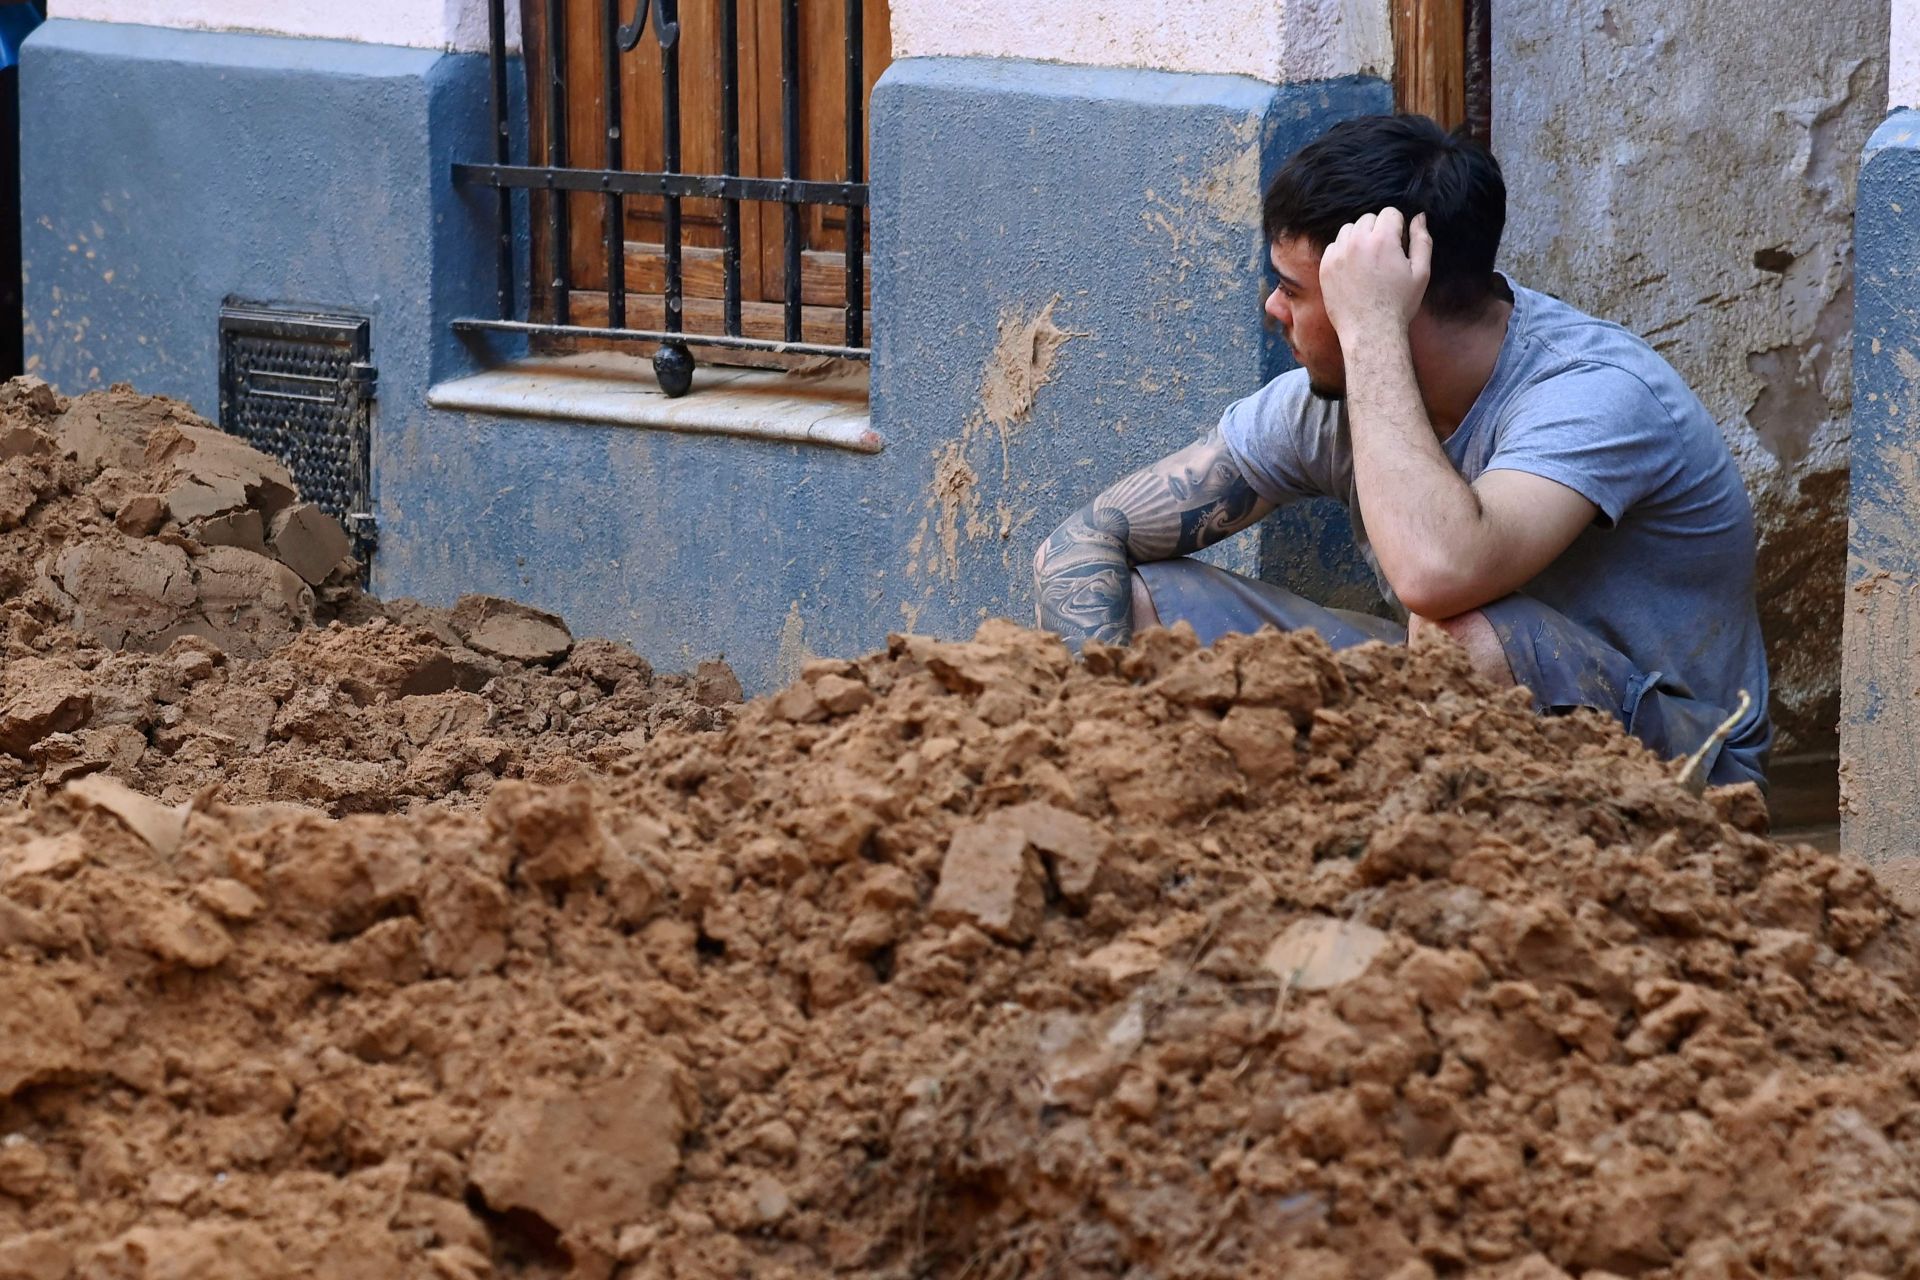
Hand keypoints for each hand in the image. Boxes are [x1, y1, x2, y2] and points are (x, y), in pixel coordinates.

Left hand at [1317, 208, 1430, 343]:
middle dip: (1378, 230)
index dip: (1397, 227)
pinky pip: (1334, 246)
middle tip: (1384, 255)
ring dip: (1359, 238)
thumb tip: (1419, 217)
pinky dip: (1344, 251)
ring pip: (1349, 229)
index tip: (1398, 245)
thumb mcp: (1421, 273)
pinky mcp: (1326, 267)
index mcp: (1383, 240)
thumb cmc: (1398, 304)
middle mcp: (1357, 242)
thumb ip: (1422, 240)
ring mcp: (1338, 254)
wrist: (1370, 331)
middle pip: (1368, 218)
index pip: (1390, 212)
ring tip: (1368, 260)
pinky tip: (1354, 269)